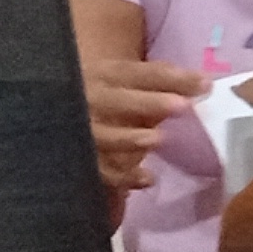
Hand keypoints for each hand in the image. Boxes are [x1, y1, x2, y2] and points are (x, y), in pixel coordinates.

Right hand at [83, 57, 206, 193]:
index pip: (138, 72)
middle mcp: (91, 99)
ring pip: (106, 136)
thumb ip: (154, 82)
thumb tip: (203, 84)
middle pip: (120, 100)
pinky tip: (148, 179)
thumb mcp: (118, 80)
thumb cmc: (96, 94)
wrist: (48, 115)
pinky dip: (124, 177)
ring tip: (158, 139)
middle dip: (150, 103)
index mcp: (103, 75)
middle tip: (182, 106)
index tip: (204, 83)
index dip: (170, 76)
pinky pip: (102, 170)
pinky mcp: (81, 159)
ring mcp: (83, 131)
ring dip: (131, 138)